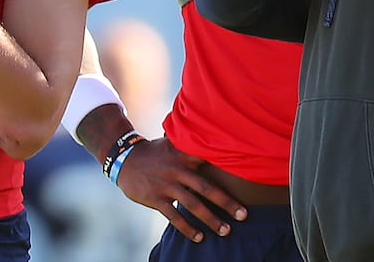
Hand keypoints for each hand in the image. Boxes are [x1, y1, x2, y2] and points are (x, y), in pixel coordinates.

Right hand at [115, 137, 246, 241]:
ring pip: (192, 205)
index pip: (210, 161)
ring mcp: (166, 185)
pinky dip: (187, 228)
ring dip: (210, 219)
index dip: (227, 168)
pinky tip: (199, 237)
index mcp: (185, 154)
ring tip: (226, 231)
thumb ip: (194, 144)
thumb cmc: (157, 152)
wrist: (125, 158)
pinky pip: (173, 216)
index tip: (248, 177)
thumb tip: (220, 136)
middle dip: (226, 202)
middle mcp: (178, 169)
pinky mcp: (155, 198)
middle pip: (206, 188)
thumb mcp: (175, 143)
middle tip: (244, 215)